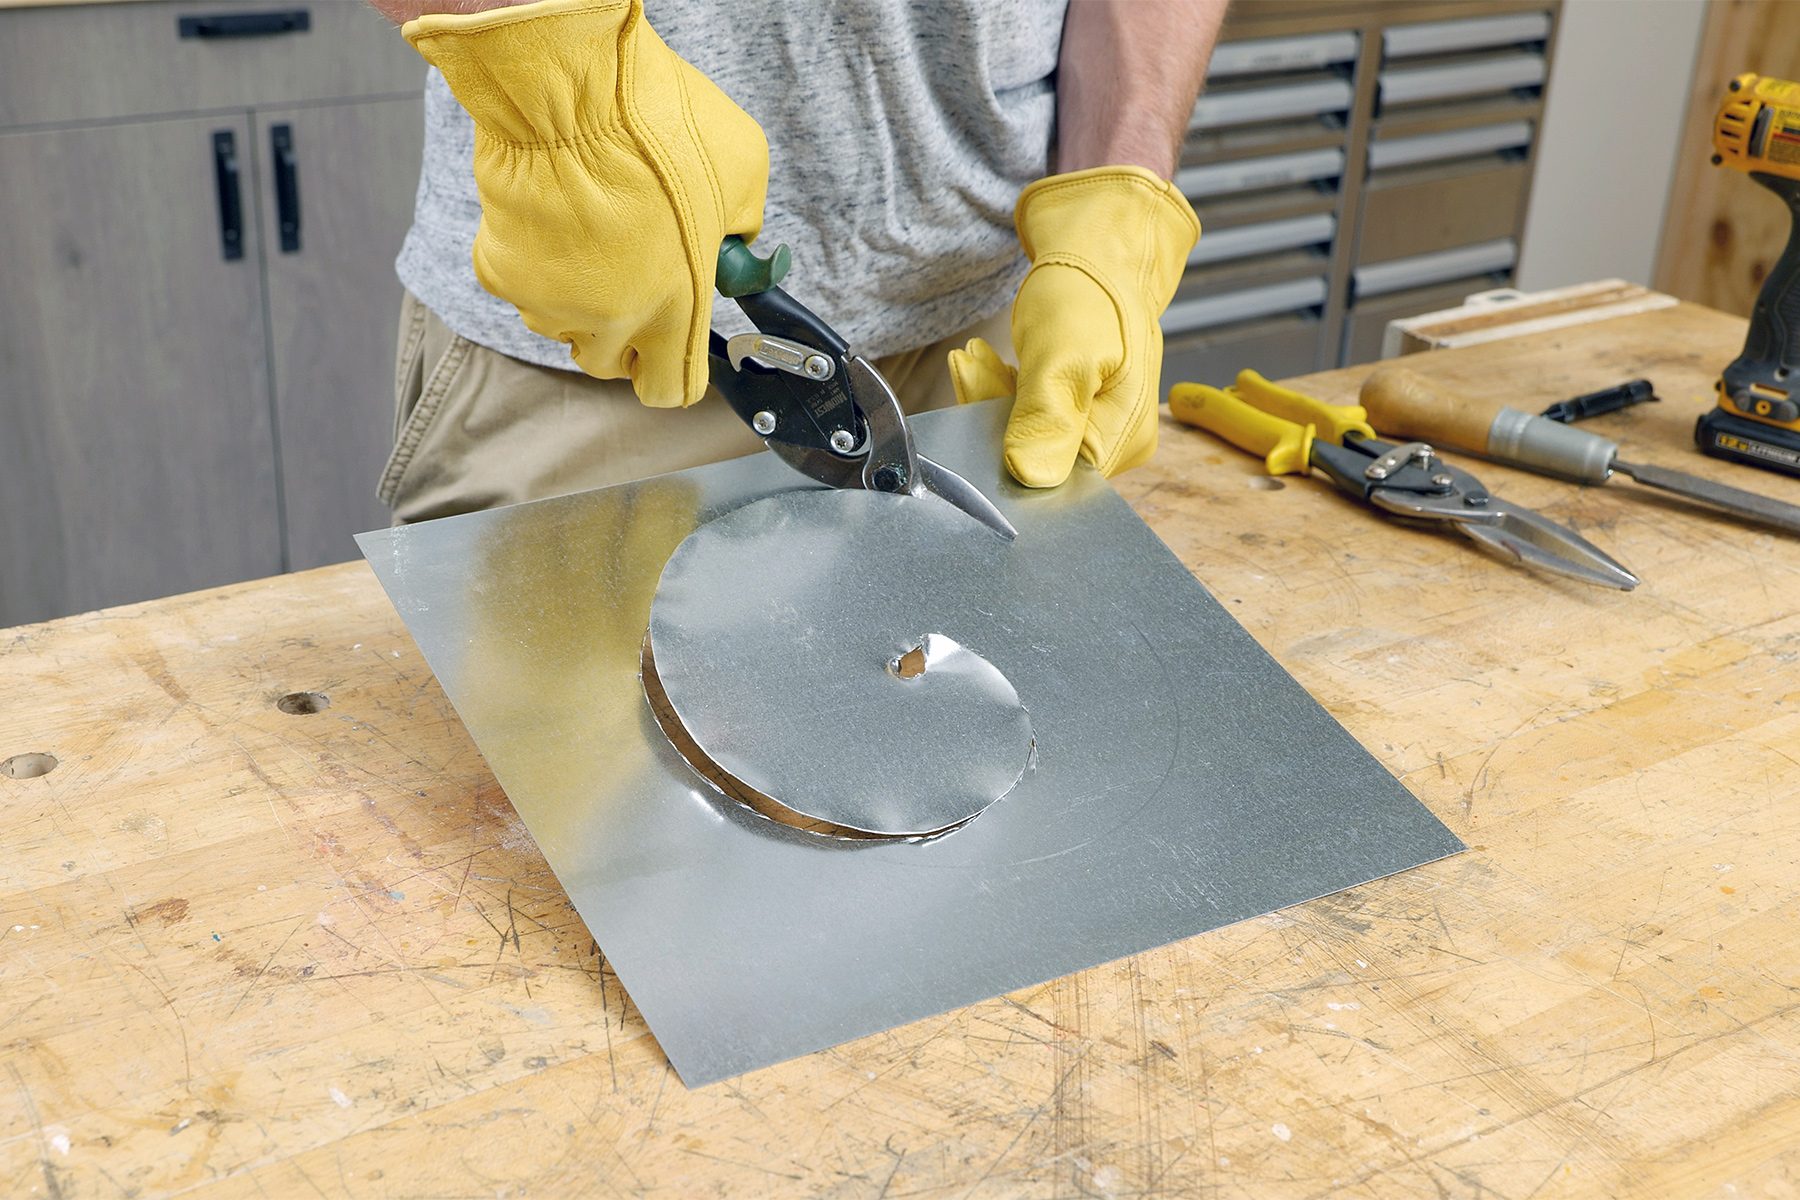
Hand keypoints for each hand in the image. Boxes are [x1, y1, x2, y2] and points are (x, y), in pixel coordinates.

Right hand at [405, 0, 767, 407]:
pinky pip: (522, 284)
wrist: (564, 91)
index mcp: (676, 312)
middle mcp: (610, 321)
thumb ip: (742, 226)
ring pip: (563, 324)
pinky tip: (553, 218)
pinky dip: (535, 262)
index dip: (673, 368)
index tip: (675, 344)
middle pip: (611, 365)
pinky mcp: (500, 272)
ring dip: (577, 297)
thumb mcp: (742, 171)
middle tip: (633, 279)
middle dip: (623, 335)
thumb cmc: (654, 123)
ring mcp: (549, 302)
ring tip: (591, 235)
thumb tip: (735, 238)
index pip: (672, 389)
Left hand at [950, 167, 1198, 486]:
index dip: (1006, 454)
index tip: (973, 407)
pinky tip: (987, 362)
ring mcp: (1099, 421)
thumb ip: (1045, 419)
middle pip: (1039, 457)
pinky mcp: (1081, 403)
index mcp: (1122, 437)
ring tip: (973, 359)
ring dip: (993, 397)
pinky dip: (1005, 389)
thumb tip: (1030, 478)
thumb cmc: (1091, 290)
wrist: (1105, 241)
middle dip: (993, 417)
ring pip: (1029, 432)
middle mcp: (1116, 439)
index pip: (1053, 479)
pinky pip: (1034, 411)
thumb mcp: (1063, 354)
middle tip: (968, 369)